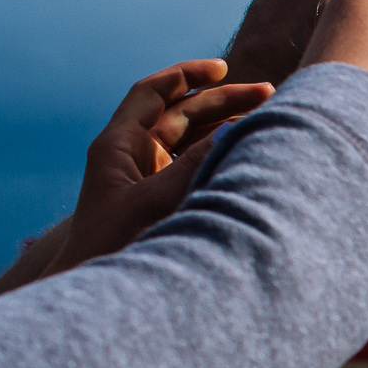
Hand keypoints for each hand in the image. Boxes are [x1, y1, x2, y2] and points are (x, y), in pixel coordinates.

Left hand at [63, 60, 273, 272]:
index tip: (222, 70)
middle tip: (267, 94)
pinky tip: (247, 152)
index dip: (187, 75)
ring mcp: (147, 180)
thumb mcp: (158, 202)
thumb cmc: (115, 249)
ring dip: (225, 127)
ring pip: (191, 140)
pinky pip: (194, 168)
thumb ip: (196, 165)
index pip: (152, 94)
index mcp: (118, 147)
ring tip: (267, 117)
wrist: (100, 298)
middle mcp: (132, 157)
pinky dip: (220, 155)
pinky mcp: (162, 203)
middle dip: (221, 101)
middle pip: (179, 115)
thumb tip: (233, 132)